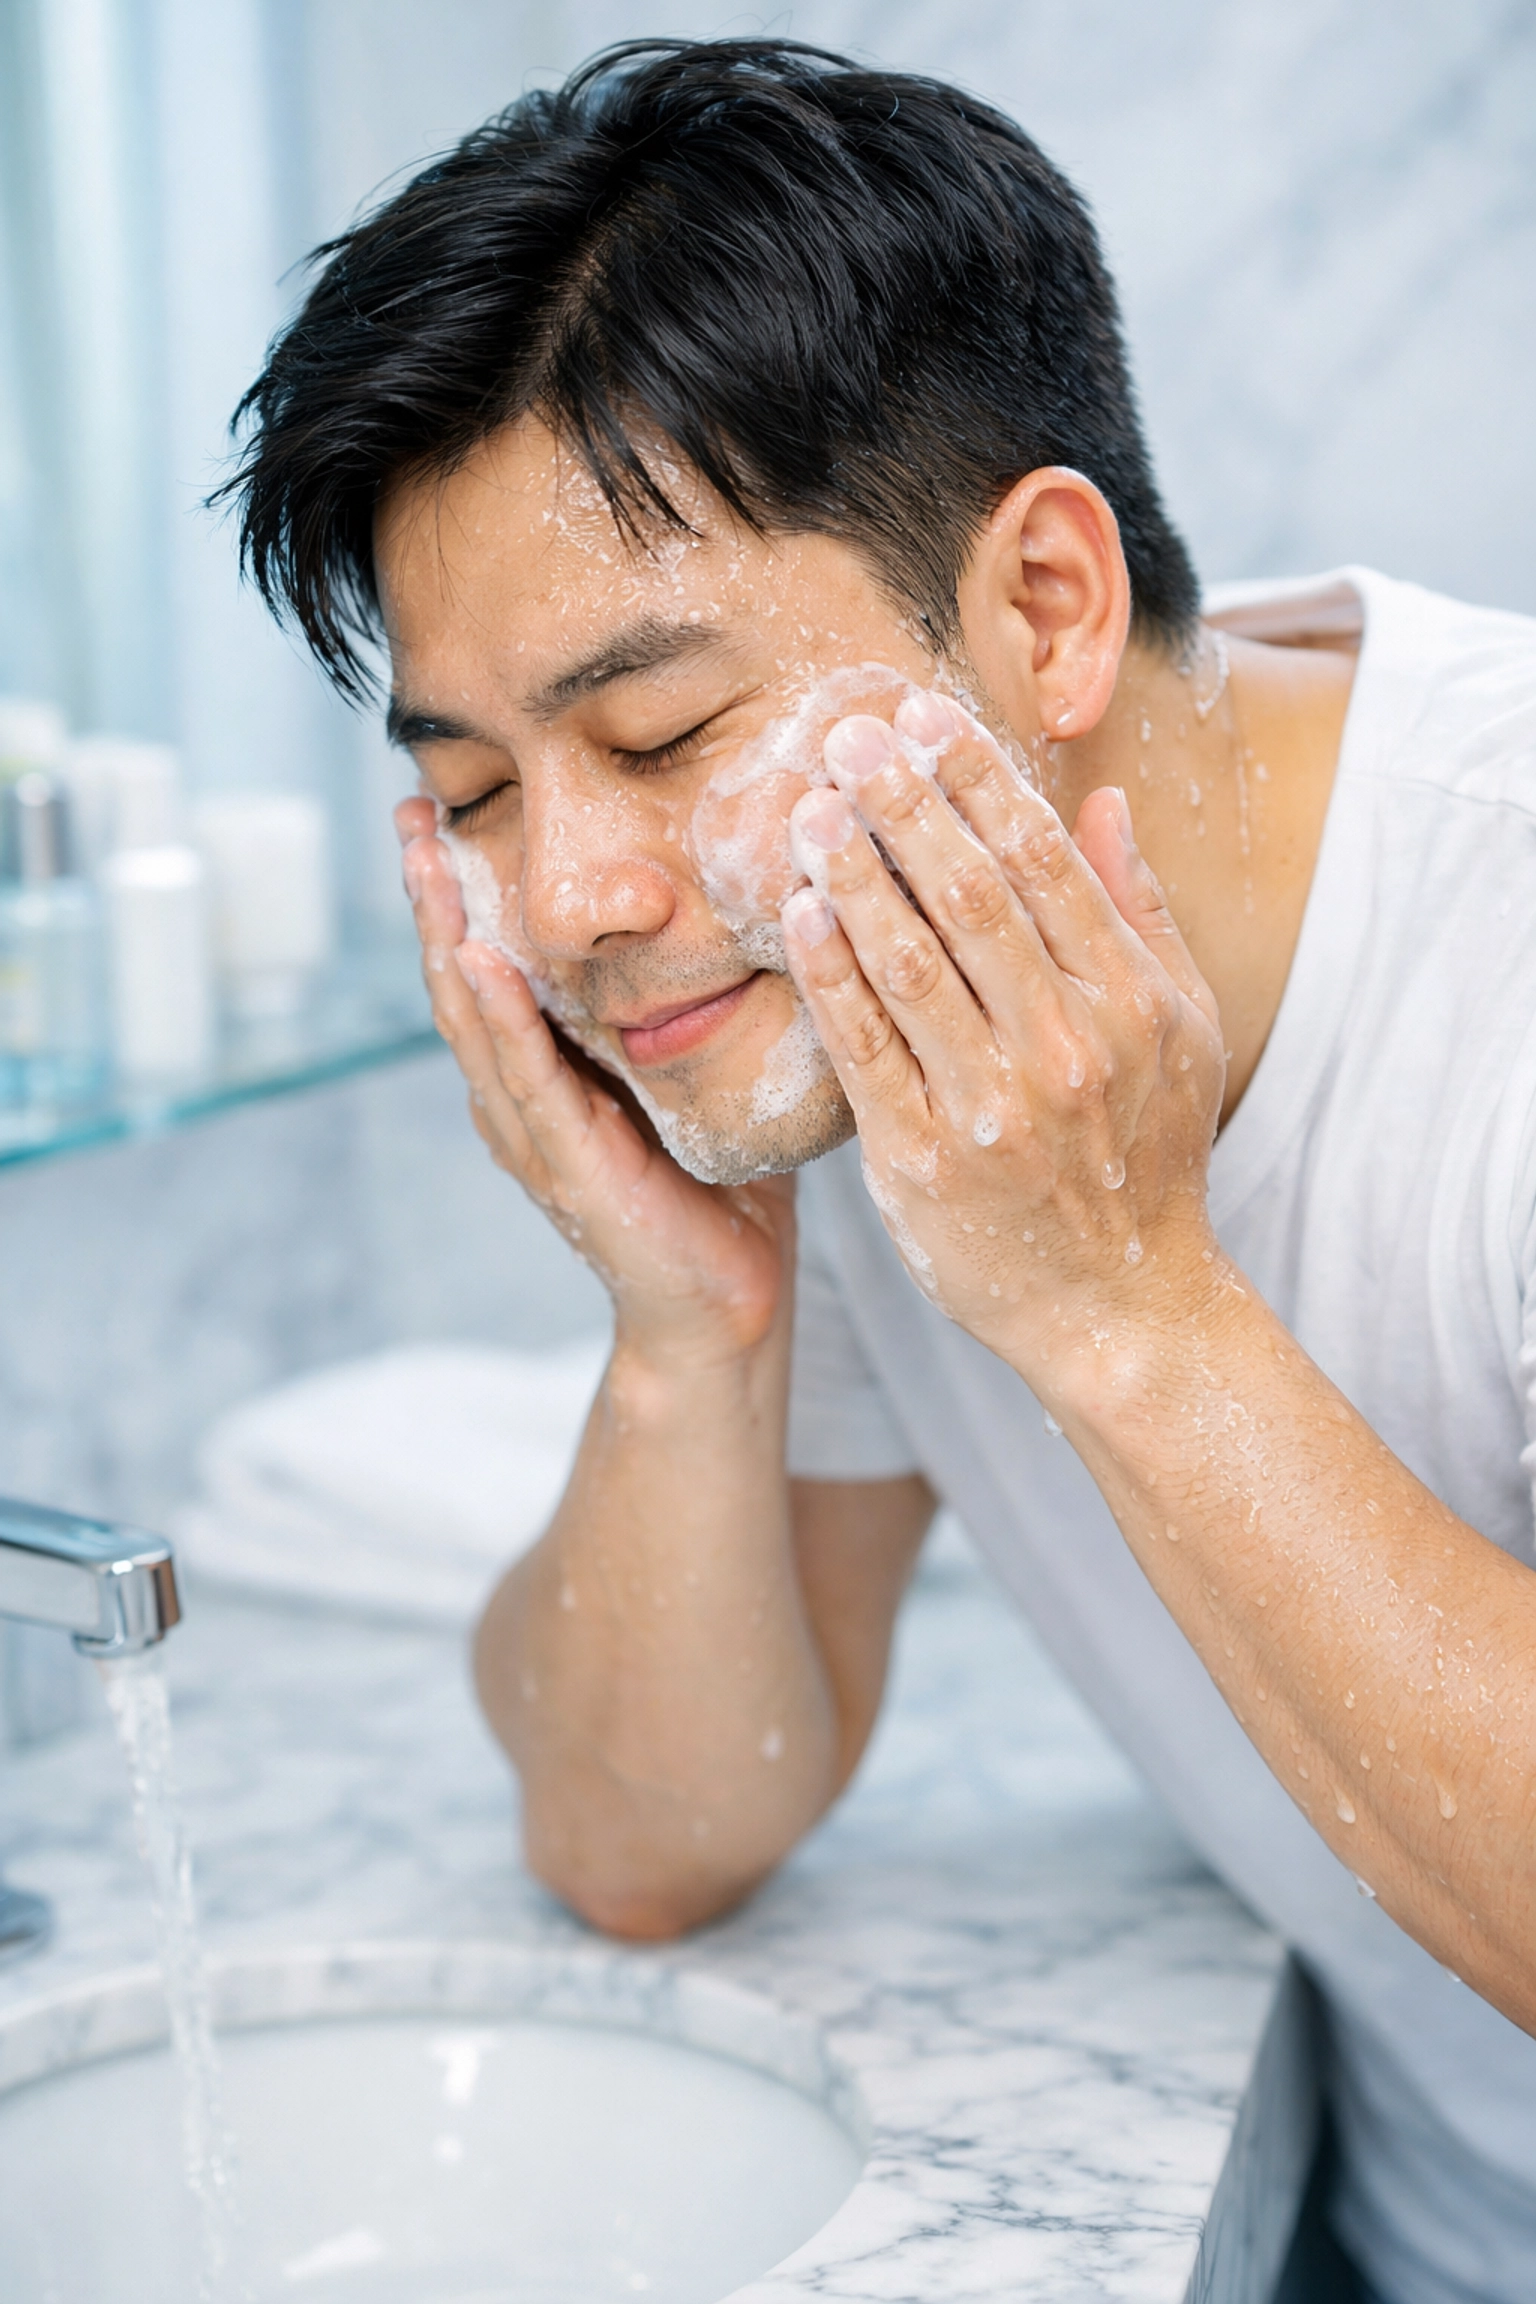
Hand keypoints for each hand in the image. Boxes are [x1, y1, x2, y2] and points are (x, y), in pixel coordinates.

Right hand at [395, 798, 793, 1366]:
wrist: (721, 1307)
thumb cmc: (715, 1194)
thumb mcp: (683, 1082)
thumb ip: (671, 1016)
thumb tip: (716, 920)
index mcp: (540, 1078)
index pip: (486, 970)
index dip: (460, 896)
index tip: (439, 814)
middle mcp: (516, 1102)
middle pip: (458, 981)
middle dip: (433, 896)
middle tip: (409, 811)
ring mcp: (532, 1136)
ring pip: (474, 1019)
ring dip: (446, 936)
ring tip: (426, 859)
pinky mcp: (568, 1166)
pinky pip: (527, 1080)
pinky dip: (501, 1019)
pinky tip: (480, 961)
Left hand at [779, 695, 1225, 1387]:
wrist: (1120, 1310)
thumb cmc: (1147, 1160)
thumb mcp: (1181, 1033)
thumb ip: (1140, 914)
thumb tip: (1104, 801)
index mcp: (1129, 1002)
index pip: (1042, 862)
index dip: (976, 778)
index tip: (921, 716)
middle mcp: (1065, 1048)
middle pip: (970, 895)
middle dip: (902, 801)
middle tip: (844, 731)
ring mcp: (992, 1109)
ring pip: (909, 963)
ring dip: (853, 872)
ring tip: (809, 804)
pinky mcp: (923, 1164)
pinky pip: (865, 1050)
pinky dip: (830, 974)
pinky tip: (797, 911)